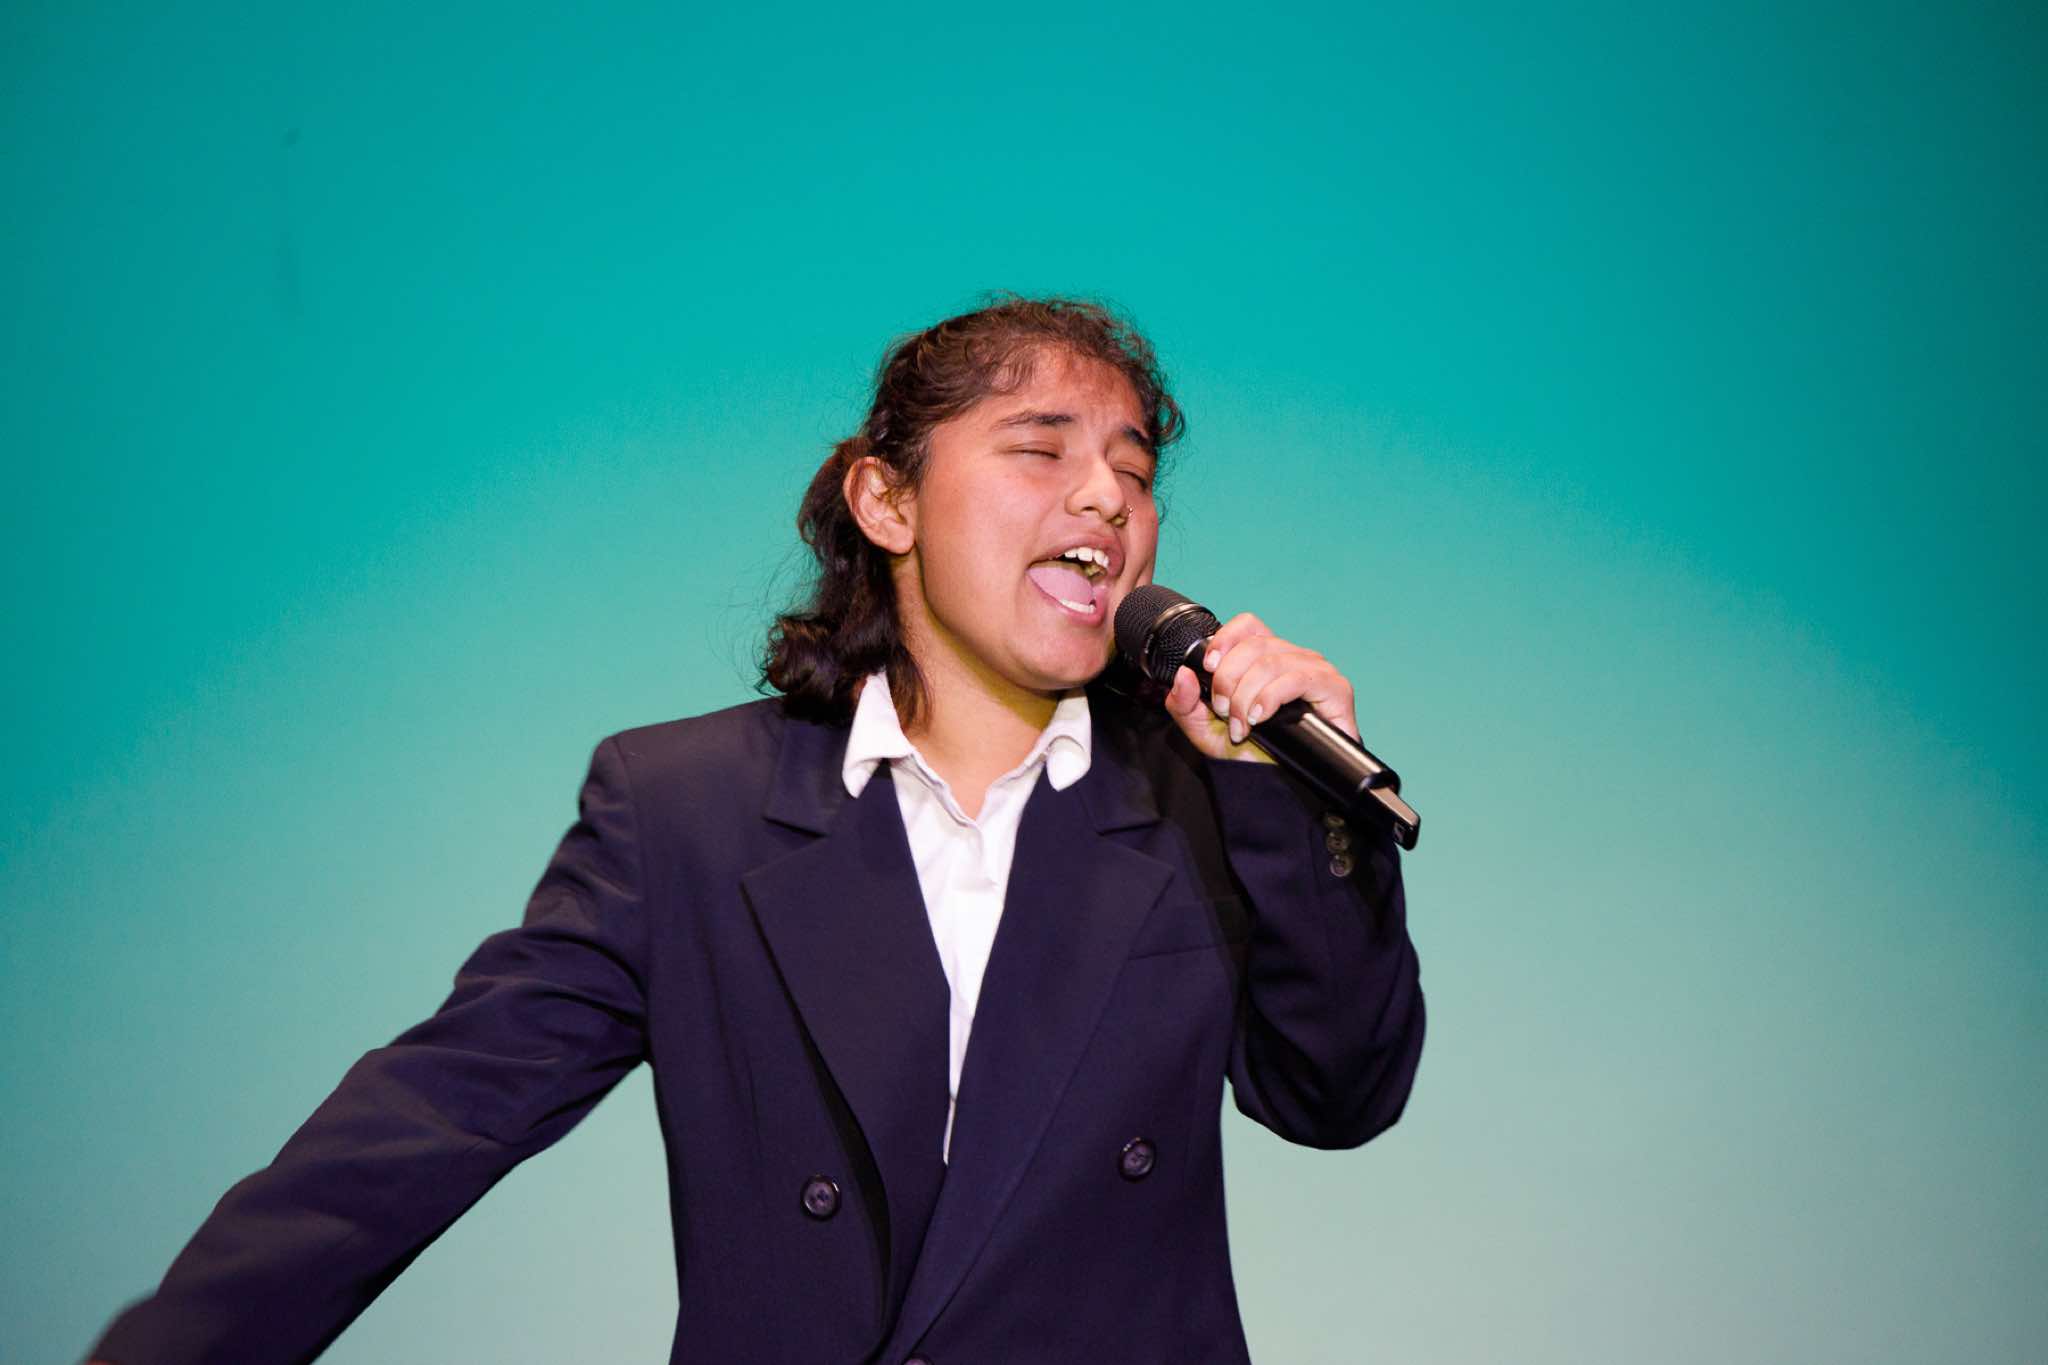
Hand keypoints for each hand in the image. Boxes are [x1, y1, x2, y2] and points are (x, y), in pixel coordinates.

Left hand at [1160, 611, 1360, 761]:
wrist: (1287, 786)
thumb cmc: (1255, 753)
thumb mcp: (1207, 731)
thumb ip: (1186, 704)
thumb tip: (1183, 674)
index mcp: (1265, 658)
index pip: (1248, 625)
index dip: (1225, 639)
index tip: (1209, 667)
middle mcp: (1292, 657)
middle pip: (1253, 645)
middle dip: (1229, 680)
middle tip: (1224, 712)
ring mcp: (1314, 670)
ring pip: (1271, 662)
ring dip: (1247, 696)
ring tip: (1242, 725)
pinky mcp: (1334, 687)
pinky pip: (1298, 678)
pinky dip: (1271, 697)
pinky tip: (1261, 717)